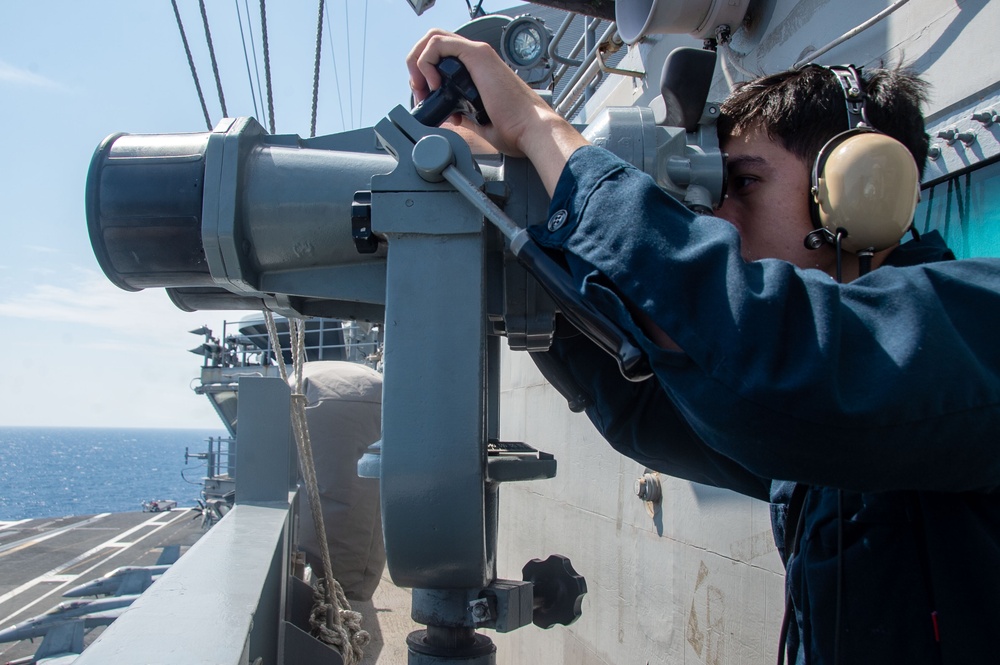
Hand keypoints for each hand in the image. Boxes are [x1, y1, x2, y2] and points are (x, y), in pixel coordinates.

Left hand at [407, 29, 588, 194]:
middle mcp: (476, 58)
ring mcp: (477, 53)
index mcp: (477, 71)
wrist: (531, 129)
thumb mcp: (480, 120)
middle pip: (432, 42)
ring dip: (418, 61)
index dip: (424, 74)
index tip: (425, 99)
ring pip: (432, 38)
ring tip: (422, 88)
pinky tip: (434, 84)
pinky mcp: (477, 55)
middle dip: (416, 65)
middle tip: (419, 92)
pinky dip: (426, 62)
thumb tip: (449, 116)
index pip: (441, 57)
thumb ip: (464, 113)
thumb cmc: (515, 129)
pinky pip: (438, 44)